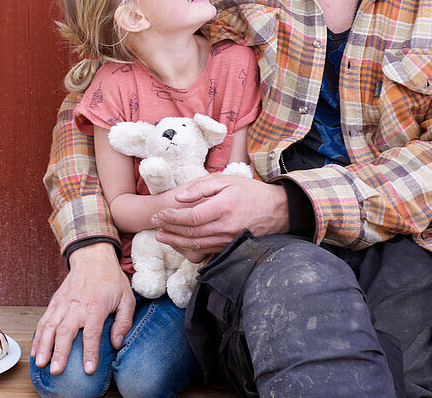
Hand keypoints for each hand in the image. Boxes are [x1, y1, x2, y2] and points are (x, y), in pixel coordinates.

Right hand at [31, 242, 134, 374]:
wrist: (92, 255)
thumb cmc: (111, 278)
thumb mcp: (126, 298)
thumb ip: (124, 322)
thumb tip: (116, 343)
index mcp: (96, 306)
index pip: (92, 333)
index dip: (90, 352)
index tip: (88, 369)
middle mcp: (77, 306)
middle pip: (65, 332)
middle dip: (59, 352)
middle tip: (56, 370)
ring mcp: (63, 303)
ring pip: (50, 326)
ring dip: (44, 345)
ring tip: (40, 362)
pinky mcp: (55, 301)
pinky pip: (44, 319)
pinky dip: (38, 334)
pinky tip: (35, 348)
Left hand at [152, 176, 288, 259]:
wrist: (277, 211)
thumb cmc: (250, 191)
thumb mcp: (226, 180)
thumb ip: (201, 188)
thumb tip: (179, 197)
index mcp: (223, 208)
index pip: (191, 217)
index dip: (172, 217)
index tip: (159, 214)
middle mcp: (225, 227)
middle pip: (191, 233)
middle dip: (169, 230)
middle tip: (154, 225)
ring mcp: (228, 240)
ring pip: (197, 245)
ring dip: (176, 242)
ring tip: (161, 236)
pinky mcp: (230, 247)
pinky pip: (206, 251)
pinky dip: (190, 248)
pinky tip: (179, 243)